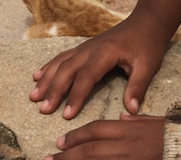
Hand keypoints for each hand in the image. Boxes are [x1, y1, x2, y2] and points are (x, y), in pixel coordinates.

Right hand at [29, 5, 180, 118]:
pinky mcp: (83, 48)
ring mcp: (84, 47)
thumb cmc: (147, 45)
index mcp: (105, 53)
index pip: (86, 77)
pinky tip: (37, 76)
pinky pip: (61, 57)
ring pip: (60, 63)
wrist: (146, 22)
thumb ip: (138, 87)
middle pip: (67, 70)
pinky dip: (48, 67)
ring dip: (46, 80)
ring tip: (34, 97)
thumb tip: (131, 111)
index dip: (76, 96)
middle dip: (54, 91)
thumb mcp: (147, 66)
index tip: (67, 115)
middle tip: (43, 109)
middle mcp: (90, 49)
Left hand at [42, 113, 164, 159]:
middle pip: (91, 147)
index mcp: (133, 128)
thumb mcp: (159, 124)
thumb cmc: (180, 142)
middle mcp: (130, 143)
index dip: (76, 136)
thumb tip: (121, 118)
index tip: (60, 143)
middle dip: (66, 156)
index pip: (98, 129)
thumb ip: (139, 121)